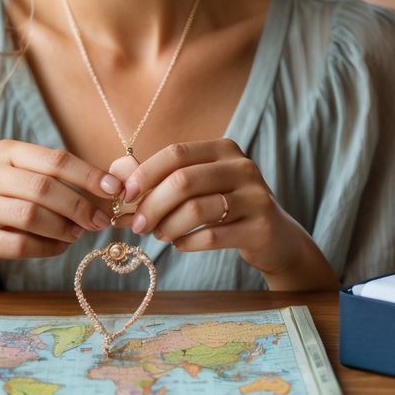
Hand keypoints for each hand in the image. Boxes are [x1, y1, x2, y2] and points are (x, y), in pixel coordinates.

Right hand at [0, 140, 118, 288]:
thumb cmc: (13, 201)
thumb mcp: (32, 180)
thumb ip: (64, 179)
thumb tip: (113, 187)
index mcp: (5, 151)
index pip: (54, 159)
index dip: (87, 174)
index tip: (114, 189)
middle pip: (43, 187)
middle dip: (78, 205)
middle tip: (100, 221)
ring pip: (31, 215)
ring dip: (63, 227)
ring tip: (78, 234)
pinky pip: (20, 244)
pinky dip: (47, 248)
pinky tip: (59, 247)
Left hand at [110, 140, 338, 290]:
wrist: (276, 238)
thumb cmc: (228, 208)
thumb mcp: (202, 185)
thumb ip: (163, 179)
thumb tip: (117, 180)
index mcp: (224, 149)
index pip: (176, 153)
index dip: (145, 173)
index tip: (125, 195)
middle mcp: (242, 167)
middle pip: (183, 181)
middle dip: (152, 204)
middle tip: (137, 225)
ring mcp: (255, 197)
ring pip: (196, 209)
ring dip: (167, 226)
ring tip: (159, 235)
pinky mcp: (260, 228)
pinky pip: (211, 236)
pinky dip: (186, 242)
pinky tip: (180, 245)